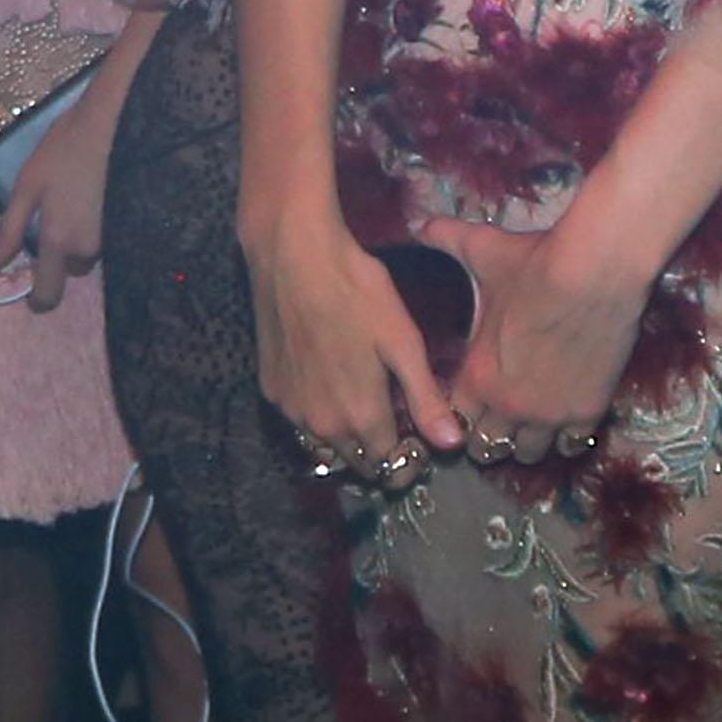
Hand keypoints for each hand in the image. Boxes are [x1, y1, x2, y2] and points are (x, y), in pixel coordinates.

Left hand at [0, 92, 110, 314]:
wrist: (109, 126)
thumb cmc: (62, 152)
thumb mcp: (26, 188)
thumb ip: (8, 233)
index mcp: (59, 241)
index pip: (49, 293)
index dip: (38, 301)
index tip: (31, 295)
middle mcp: (89, 247)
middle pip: (69, 269)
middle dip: (58, 254)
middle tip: (51, 218)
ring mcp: (113, 236)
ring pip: (87, 252)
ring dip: (77, 240)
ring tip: (70, 201)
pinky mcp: (127, 223)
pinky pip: (104, 238)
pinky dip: (93, 227)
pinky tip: (89, 198)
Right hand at [243, 200, 463, 477]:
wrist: (292, 256)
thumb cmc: (356, 292)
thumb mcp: (402, 342)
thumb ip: (424, 398)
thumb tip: (450, 444)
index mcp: (359, 417)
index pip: (389, 465)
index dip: (410, 457)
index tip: (420, 438)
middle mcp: (321, 426)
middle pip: (357, 461)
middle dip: (380, 452)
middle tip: (398, 419)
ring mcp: (290, 409)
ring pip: (326, 444)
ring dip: (348, 437)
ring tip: (366, 402)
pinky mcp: (271, 390)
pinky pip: (302, 420)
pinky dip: (321, 414)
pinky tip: (332, 381)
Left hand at [421, 212, 643, 461]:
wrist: (594, 268)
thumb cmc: (532, 261)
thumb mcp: (480, 248)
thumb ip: (444, 239)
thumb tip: (418, 223)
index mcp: (476, 376)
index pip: (452, 421)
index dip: (458, 414)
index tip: (467, 404)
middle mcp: (507, 405)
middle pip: (486, 449)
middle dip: (488, 436)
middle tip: (497, 417)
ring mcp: (548, 414)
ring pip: (528, 454)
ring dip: (526, 441)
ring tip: (532, 421)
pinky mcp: (586, 411)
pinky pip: (570, 445)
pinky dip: (566, 436)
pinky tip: (566, 418)